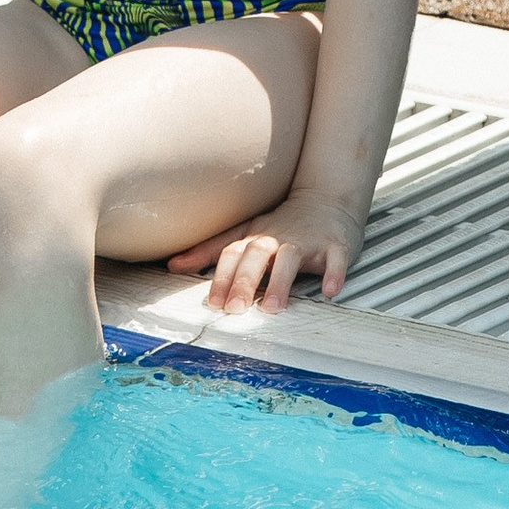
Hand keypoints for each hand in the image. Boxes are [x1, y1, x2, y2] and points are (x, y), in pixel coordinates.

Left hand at [171, 188, 365, 313]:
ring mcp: (307, 241)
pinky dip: (334, 273)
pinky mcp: (336, 245)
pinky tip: (331, 290)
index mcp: (255, 237)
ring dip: (282, 282)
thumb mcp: (244, 232)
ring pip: (292, 258)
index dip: (221, 277)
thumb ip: (210, 250)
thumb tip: (172, 265)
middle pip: (257, 255)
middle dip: (245, 281)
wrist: (327, 200)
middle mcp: (278, 238)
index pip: (233, 254)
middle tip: (234, 309)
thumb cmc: (280, 226)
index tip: (212, 304)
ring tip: (274, 308)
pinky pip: (336, 259)